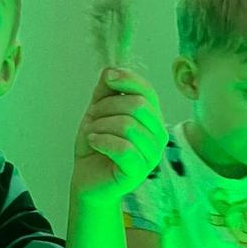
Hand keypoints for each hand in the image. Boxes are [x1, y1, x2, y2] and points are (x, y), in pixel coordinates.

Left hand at [71, 69, 166, 206]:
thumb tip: (110, 70)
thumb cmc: (97, 145)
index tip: (107, 77)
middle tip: (92, 117)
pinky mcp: (139, 171)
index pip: (148, 91)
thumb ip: (105, 90)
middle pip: (137, 106)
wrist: (87, 178)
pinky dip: (102, 141)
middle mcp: (158, 136)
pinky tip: (94, 142)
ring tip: (92, 133)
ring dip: (101, 125)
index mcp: (152, 118)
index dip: (128, 79)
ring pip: (128, 125)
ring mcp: (151, 155)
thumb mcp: (98, 111)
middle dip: (107, 107)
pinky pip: (123, 148)